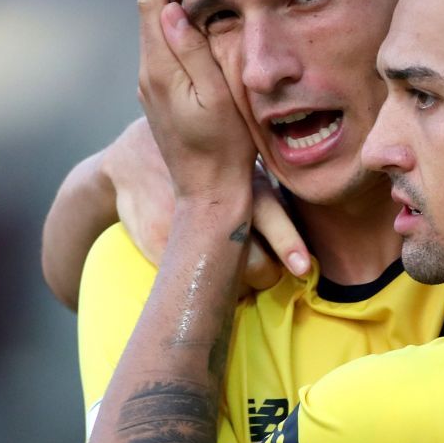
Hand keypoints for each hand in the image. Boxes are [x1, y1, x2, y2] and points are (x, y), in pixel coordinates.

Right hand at [104, 121, 308, 290]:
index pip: (266, 212)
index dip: (286, 241)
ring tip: (231, 267)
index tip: (302, 266)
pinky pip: (192, 284)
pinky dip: (204, 284)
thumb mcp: (235, 160)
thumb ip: (267, 184)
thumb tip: (311, 211)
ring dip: (237, 284)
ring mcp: (178, 226)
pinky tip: (205, 269)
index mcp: (237, 181)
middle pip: (252, 264)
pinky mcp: (155, 245)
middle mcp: (207, 203)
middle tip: (265, 271)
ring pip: (225, 282)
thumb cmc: (202, 159)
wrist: (132, 158)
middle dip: (266, 275)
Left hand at [135, 0, 255, 199]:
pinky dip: (171, 21)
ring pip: (154, 29)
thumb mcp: (215, 100)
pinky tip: (187, 13)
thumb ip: (193, 53)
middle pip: (149, 11)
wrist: (209, 195)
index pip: (153, 4)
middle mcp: (149, 75)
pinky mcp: (162, 97)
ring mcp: (153, 87)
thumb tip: (172, 9)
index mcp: (161, 70)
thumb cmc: (223, 151)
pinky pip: (163, 47)